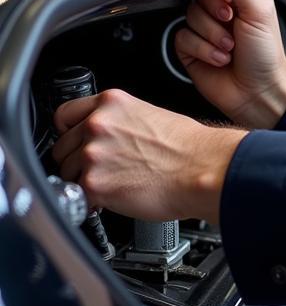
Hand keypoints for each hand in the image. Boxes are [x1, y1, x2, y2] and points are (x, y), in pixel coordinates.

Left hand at [51, 89, 245, 223]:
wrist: (203, 169)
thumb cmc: (189, 147)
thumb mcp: (152, 115)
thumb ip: (119, 121)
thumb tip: (106, 136)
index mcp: (112, 103)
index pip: (64, 114)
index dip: (69, 131)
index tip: (75, 141)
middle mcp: (98, 124)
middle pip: (62, 147)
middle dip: (77, 160)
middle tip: (102, 168)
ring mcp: (93, 154)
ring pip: (66, 173)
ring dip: (83, 181)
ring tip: (113, 184)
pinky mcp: (94, 184)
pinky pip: (77, 197)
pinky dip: (91, 202)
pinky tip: (111, 198)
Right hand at [176, 0, 285, 128]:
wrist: (258, 92)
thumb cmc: (266, 53)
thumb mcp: (257, 10)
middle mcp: (226, 3)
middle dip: (214, 7)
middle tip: (230, 20)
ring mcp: (207, 24)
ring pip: (190, 12)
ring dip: (212, 33)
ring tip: (229, 46)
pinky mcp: (192, 44)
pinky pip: (182, 35)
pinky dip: (202, 48)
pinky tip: (219, 58)